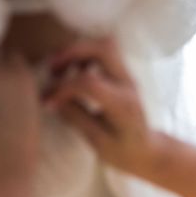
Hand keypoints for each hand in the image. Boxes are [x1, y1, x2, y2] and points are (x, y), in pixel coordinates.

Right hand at [45, 39, 157, 173]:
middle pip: (104, 49)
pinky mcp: (123, 74)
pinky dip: (84, 54)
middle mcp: (129, 85)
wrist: (148, 150)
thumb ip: (77, 118)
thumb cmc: (123, 152)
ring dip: (78, 50)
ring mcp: (128, 76)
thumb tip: (53, 100)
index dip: (62, 88)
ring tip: (60, 69)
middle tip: (52, 70)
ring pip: (106, 44)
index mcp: (123, 105)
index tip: (47, 102)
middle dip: (72, 52)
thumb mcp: (97, 143)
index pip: (89, 83)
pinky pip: (105, 51)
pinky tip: (72, 71)